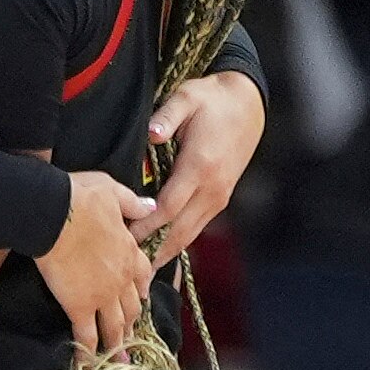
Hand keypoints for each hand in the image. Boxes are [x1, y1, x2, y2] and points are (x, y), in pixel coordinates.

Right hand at [38, 167, 166, 357]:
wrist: (54, 213)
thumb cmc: (80, 197)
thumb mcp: (112, 190)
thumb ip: (133, 203)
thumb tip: (151, 207)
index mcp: (129, 251)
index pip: (142, 276)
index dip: (141, 290)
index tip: (140, 300)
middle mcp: (121, 278)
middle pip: (130, 308)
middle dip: (131, 325)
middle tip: (130, 340)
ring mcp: (101, 294)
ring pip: (114, 326)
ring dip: (117, 344)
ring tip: (118, 361)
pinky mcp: (78, 305)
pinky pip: (85, 335)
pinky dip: (88, 353)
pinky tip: (87, 366)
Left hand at [143, 69, 265, 259]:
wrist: (248, 104)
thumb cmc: (212, 100)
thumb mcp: (187, 98)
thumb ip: (167, 117)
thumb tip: (153, 134)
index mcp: (200, 166)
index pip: (168, 208)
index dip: (145, 226)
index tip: (121, 238)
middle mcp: (212, 188)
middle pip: (178, 230)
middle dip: (152, 250)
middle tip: (125, 268)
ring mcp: (219, 196)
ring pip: (189, 234)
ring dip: (164, 253)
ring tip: (138, 272)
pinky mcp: (221, 199)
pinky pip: (196, 228)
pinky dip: (176, 243)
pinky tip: (157, 253)